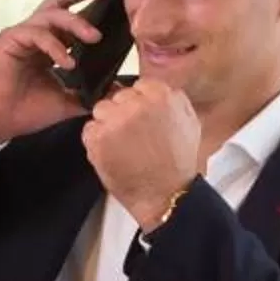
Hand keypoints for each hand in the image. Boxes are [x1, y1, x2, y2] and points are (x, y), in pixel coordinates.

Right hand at [0, 0, 106, 144]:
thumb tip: (119, 90)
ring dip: (75, 23)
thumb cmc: (27, 112)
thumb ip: (91, 93)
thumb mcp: (67, 101)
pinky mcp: (9, 40)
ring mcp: (21, 35)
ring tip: (94, 37)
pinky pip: (36, 34)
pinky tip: (66, 63)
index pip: (71, 17)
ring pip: (51, 14)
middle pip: (60, 1)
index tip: (114, 0)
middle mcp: (35, 34)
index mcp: (49, 44)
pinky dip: (54, 46)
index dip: (91, 6)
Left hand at [82, 80, 203, 231]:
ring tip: (122, 146)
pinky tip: (113, 154)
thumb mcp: (189, 122)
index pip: (138, 86)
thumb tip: (157, 90)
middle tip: (132, 136)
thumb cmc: (177, 163)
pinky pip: (89, 130)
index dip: (138, 104)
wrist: (165, 194)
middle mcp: (136, 104)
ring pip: (101, 111)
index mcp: (161, 95)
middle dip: (122, 114)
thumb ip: (173, 100)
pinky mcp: (98, 138)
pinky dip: (96, 142)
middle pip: (117, 97)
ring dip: (107, 125)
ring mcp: (115, 120)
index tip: (141, 118)